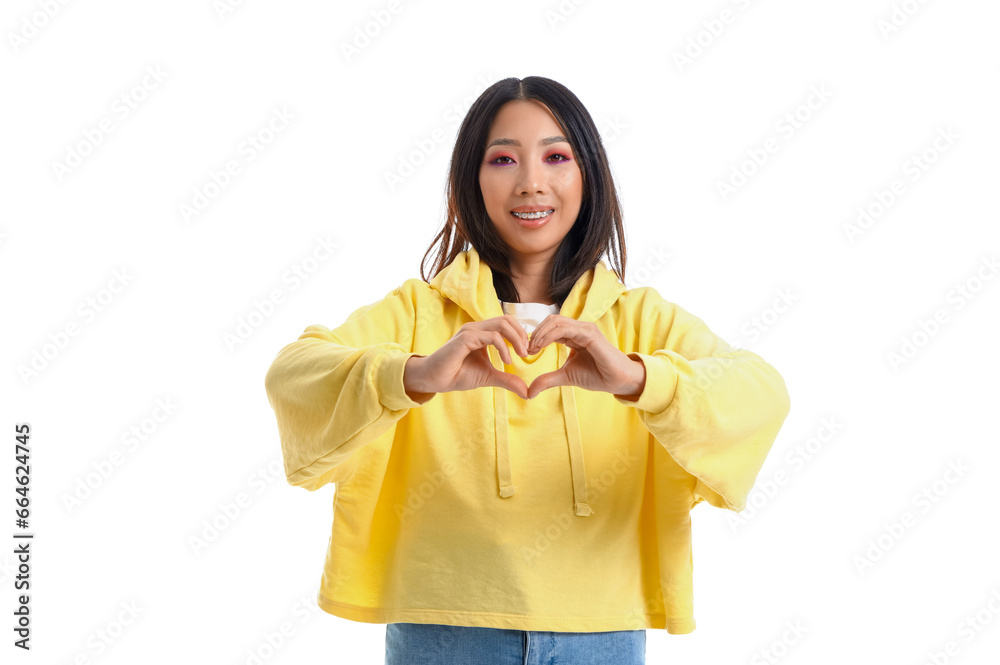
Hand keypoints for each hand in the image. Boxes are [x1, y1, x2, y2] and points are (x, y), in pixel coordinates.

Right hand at [403, 316, 530, 400]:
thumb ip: (507, 380)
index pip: (507, 323)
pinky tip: (507, 361)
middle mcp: (476, 328)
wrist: (435, 379)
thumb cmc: (458, 374)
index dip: (521, 335)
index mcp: (482, 332)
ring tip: (521, 355)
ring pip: (501, 324)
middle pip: (507, 319)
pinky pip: (491, 337)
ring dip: (515, 339)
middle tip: (527, 353)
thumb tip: (526, 391)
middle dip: (521, 335)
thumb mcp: (488, 377)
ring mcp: (470, 331)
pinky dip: (503, 348)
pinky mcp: (465, 338)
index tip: (528, 352)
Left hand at [524, 315, 645, 399]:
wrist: (617, 381)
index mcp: (573, 335)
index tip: (527, 352)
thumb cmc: (597, 375)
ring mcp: (585, 329)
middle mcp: (579, 328)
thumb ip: (548, 380)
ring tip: (533, 348)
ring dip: (540, 333)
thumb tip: (529, 392)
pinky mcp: (590, 334)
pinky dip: (550, 335)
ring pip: (556, 321)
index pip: (550, 327)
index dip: (536, 337)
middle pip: (551, 320)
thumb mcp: (566, 376)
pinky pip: (565, 328)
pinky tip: (541, 346)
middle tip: (527, 349)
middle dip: (536, 333)